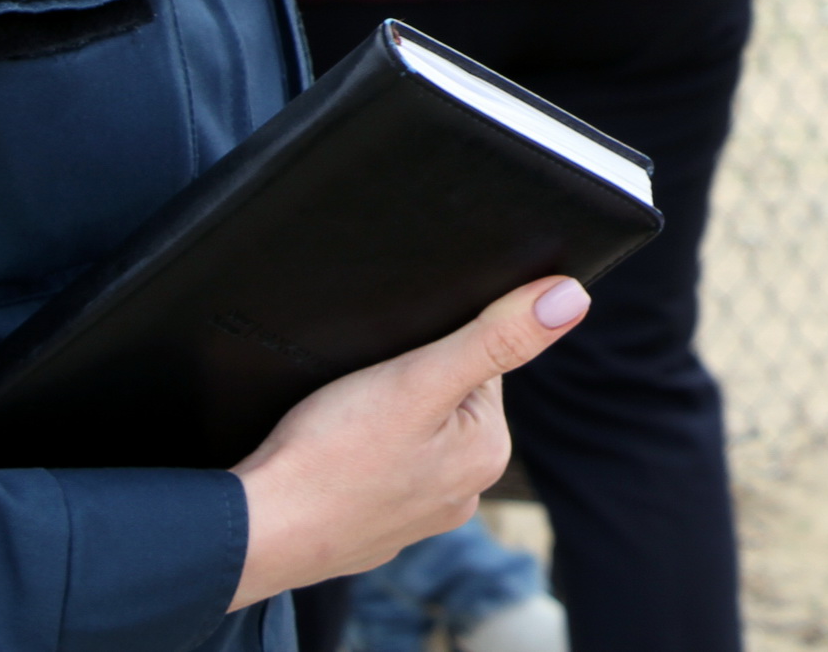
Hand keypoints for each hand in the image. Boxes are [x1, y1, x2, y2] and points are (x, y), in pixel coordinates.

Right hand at [227, 276, 587, 607]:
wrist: (256, 529)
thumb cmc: (332, 454)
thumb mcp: (420, 378)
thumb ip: (496, 337)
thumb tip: (570, 298)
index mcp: (488, 453)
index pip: (480, 364)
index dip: (434, 346)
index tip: (394, 360)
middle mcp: (464, 492)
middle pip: (445, 398)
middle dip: (408, 382)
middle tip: (362, 391)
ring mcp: (416, 516)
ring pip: (410, 433)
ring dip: (381, 417)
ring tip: (344, 421)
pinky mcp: (373, 527)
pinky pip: (377, 468)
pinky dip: (358, 454)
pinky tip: (334, 453)